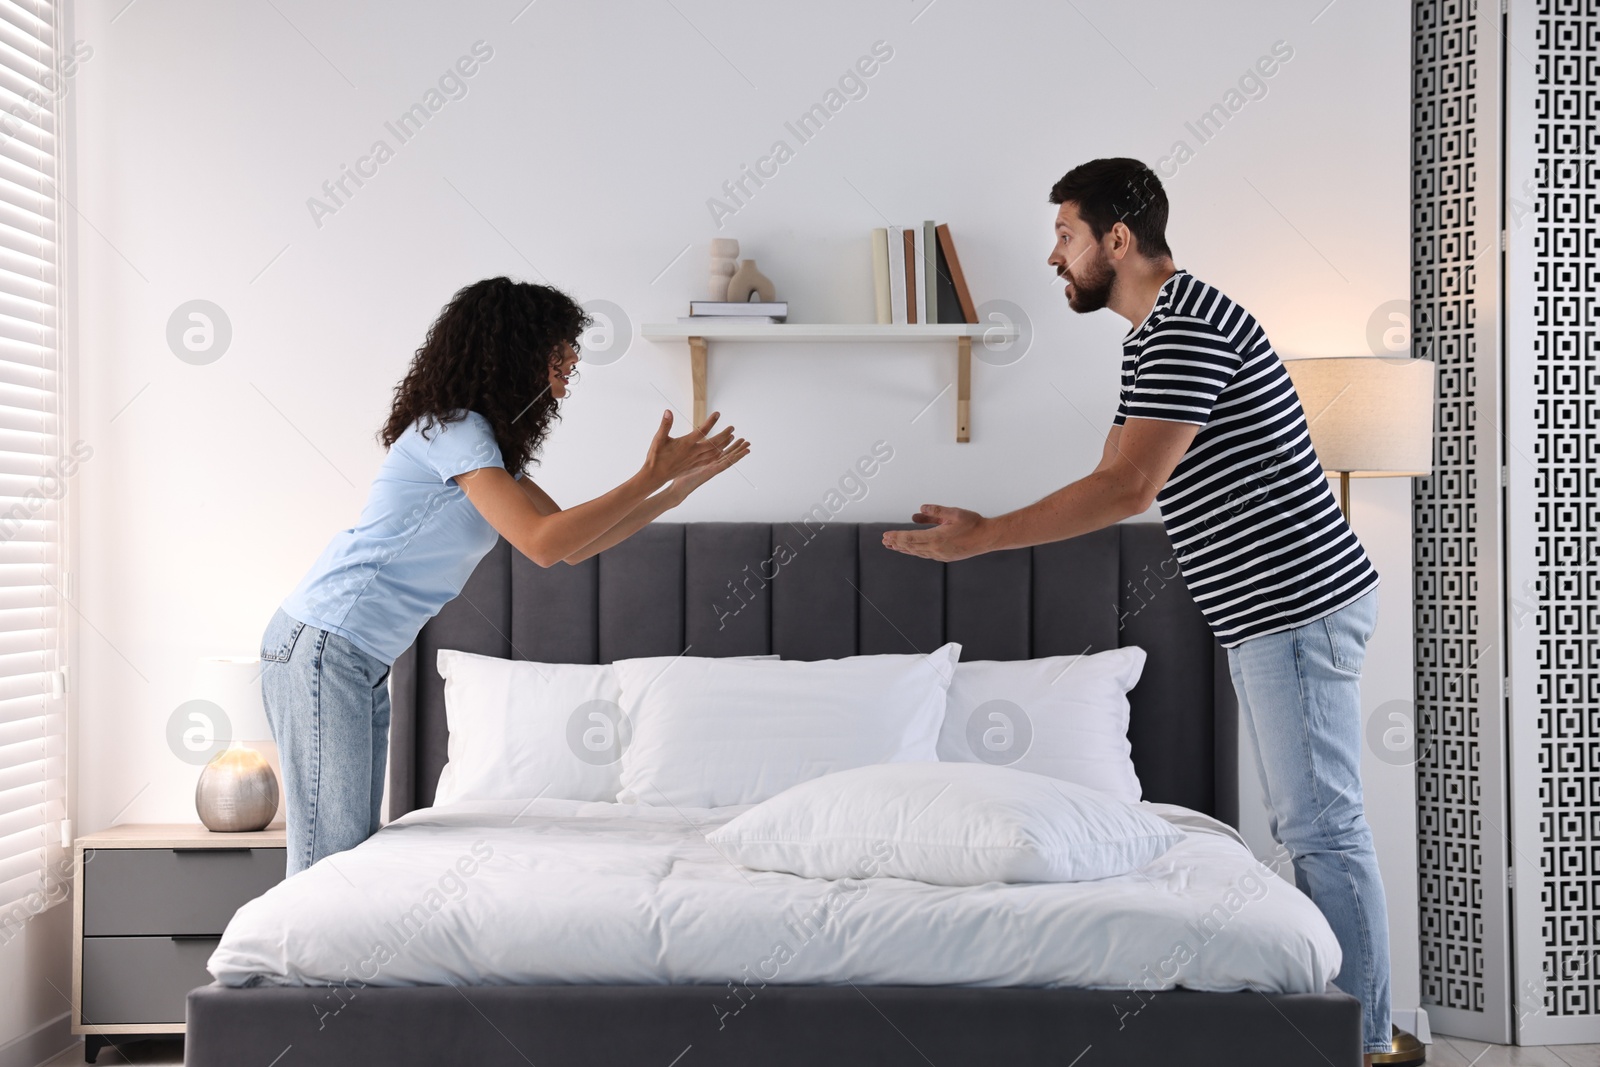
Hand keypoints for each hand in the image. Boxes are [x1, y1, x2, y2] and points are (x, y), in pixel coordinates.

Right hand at [641, 410, 736, 487]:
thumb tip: (668, 411)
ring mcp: (694, 460)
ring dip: (724, 445)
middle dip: (724, 435)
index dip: (711, 422)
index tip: (718, 414)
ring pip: (714, 453)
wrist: (655, 475)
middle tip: (732, 427)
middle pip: (713, 444)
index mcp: (686, 444)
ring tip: (731, 437)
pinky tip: (721, 452)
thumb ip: (665, 424)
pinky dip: (718, 455)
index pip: (702, 431)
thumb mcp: (658, 438)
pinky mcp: (693, 465)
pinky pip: (709, 460)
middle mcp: (693, 453)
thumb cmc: (656, 456)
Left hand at [665, 433, 751, 503]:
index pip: (719, 451)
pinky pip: (726, 463)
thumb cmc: (678, 474)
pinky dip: (735, 458)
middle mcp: (712, 465)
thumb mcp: (684, 457)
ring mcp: (713, 468)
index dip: (727, 443)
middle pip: (727, 454)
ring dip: (739, 452)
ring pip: (729, 459)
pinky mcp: (713, 471)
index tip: (734, 435)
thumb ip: (689, 448)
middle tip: (745, 440)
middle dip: (736, 447)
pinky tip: (742, 453)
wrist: (677, 488)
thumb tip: (688, 439)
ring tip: (748, 446)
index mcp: (706, 461)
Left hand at [881, 504, 996, 561]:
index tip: (886, 535)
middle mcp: (936, 549)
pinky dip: (915, 551)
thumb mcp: (953, 513)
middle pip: (911, 547)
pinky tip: (912, 549)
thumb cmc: (973, 524)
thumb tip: (920, 510)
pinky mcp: (945, 557)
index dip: (897, 537)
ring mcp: (941, 555)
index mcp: (936, 538)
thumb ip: (935, 511)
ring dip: (904, 548)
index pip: (910, 538)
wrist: (987, 538)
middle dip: (897, 543)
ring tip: (893, 545)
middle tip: (885, 541)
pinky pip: (925, 554)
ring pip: (917, 552)